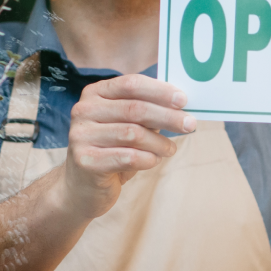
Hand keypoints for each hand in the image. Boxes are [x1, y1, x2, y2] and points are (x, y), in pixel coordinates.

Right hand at [49, 73, 196, 222]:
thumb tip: (180, 103)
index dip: (160, 91)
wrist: (82, 187)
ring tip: (170, 149)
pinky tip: (154, 160)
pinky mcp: (85, 161)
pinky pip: (128, 157)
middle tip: (190, 124)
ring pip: (133, 133)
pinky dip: (148, 159)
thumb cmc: (112, 149)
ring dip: (159, 142)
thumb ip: (147, 110)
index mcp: (94, 93)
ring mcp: (80, 135)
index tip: (184, 100)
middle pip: (135, 108)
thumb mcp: (127, 124)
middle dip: (168, 116)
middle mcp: (83, 110)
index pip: (131, 84)